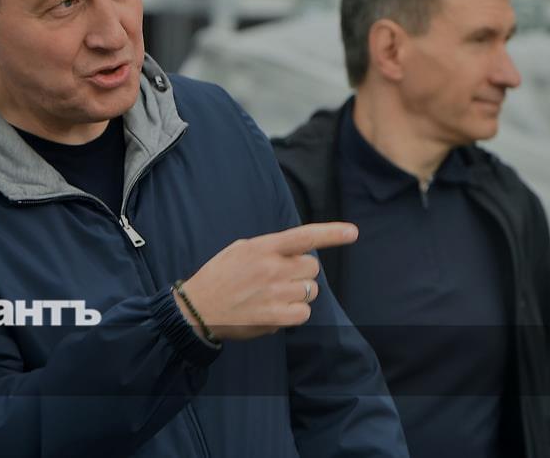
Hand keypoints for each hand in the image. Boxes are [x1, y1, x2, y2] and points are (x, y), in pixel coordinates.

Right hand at [176, 222, 357, 340]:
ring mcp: (275, 293)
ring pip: (310, 291)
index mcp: (262, 247)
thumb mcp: (239, 249)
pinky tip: (276, 311)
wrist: (197, 308)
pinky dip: (294, 313)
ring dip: (298, 294)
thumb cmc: (218, 277)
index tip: (352, 233)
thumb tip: (294, 251)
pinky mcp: (275, 317)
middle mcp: (272, 268)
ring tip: (273, 296)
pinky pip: (304, 313)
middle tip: (281, 279)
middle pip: (312, 268)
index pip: (304, 236)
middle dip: (302, 273)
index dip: (331, 234)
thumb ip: (268, 248)